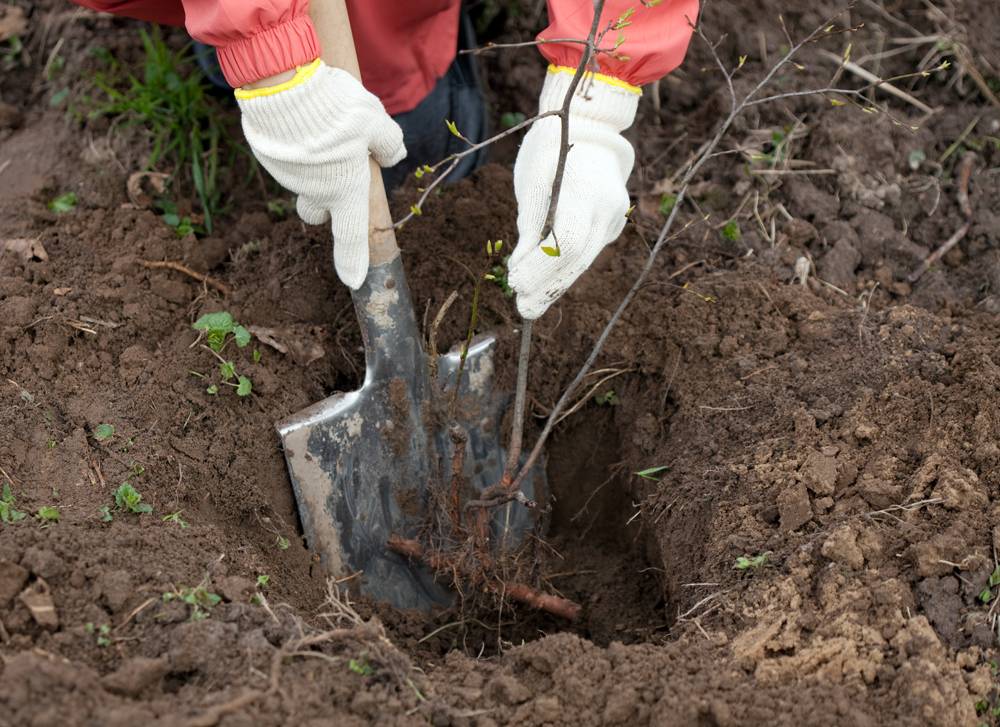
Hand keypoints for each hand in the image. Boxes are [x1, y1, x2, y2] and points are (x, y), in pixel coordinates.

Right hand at [236, 60, 404, 288]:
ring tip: (322, 126)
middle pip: (319, 212)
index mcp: (346, 191)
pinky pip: (286, 161)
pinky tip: (301, 120)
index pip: (351, 238)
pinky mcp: (269, 158)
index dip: (353, 262)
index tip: (353, 281)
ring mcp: (288, 177)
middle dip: (328, 201)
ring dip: (313, 166)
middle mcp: (315, 192)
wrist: (282, 86)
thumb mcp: (376, 121)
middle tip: (338, 169)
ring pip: (303, 182)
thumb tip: (394, 154)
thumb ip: (389, 142)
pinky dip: (295, 149)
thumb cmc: (336, 109)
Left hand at [508, 68, 639, 318]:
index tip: (513, 282)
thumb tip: (517, 268)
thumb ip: (529, 224)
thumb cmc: (553, 147)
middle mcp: (607, 209)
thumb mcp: (533, 179)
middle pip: (577, 260)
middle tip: (522, 308)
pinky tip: (546, 283)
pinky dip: (565, 269)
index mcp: (586, 192)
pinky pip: (587, 253)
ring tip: (530, 304)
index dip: (539, 269)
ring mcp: (614, 218)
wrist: (592, 128)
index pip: (565, 245)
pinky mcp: (612, 225)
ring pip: (584, 261)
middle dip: (546, 286)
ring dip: (555, 284)